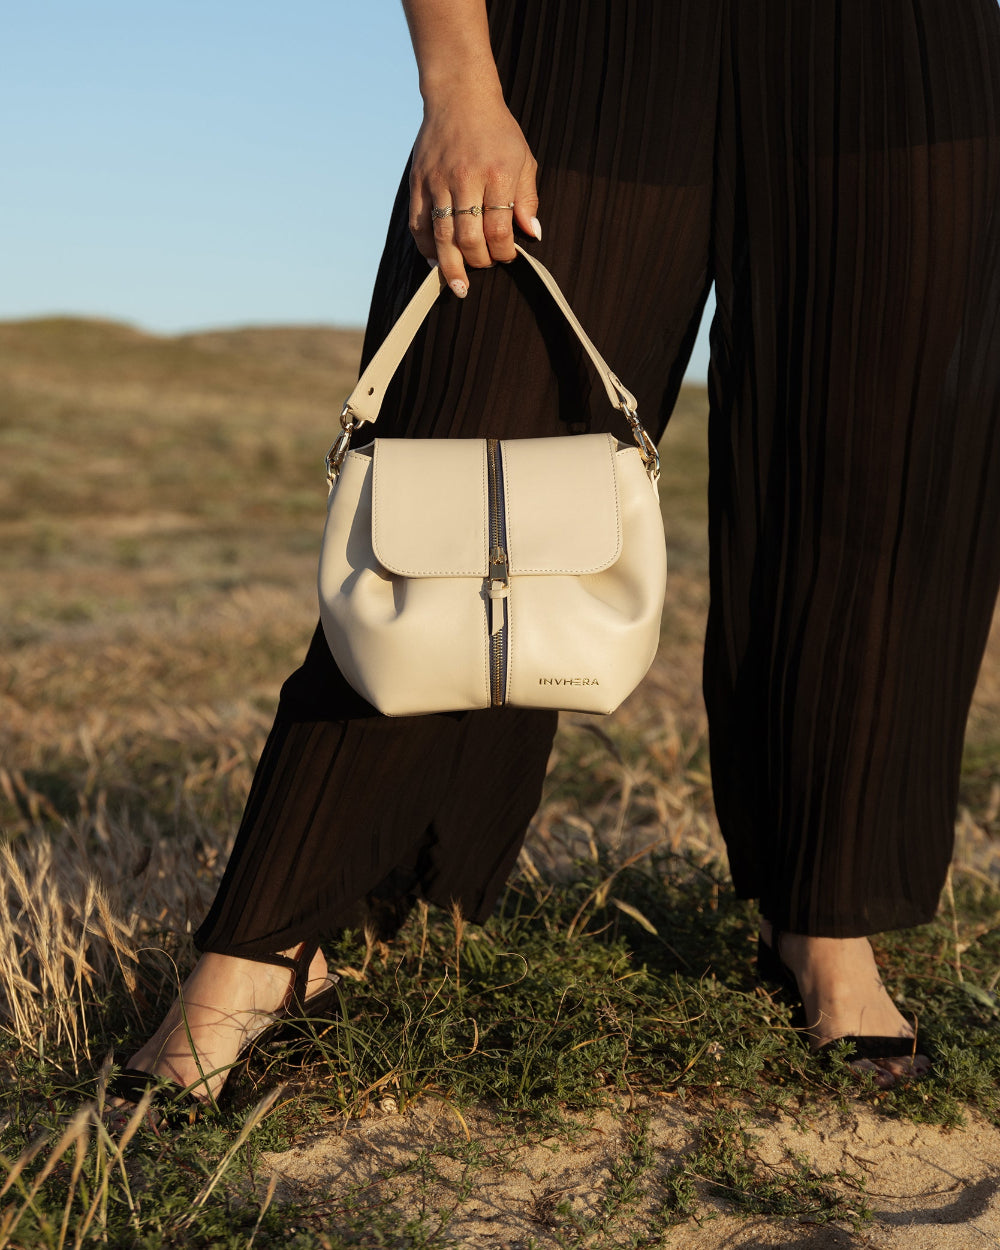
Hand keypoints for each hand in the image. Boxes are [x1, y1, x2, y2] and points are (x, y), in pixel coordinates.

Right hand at [408, 88, 540, 297]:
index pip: (498, 228)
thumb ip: (527, 199)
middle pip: (468, 237)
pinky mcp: (418, 181)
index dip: (503, 251)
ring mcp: (438, 180)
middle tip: (483, 267)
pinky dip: (426, 247)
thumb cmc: (496, 132)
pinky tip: (435, 261)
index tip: (507, 256)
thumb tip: (532, 234)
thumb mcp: (523, 160)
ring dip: (451, 266)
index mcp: (496, 173)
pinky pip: (419, 223)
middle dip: (478, 262)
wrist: (460, 96)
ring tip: (458, 286)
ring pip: (442, 235)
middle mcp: (465, 177)